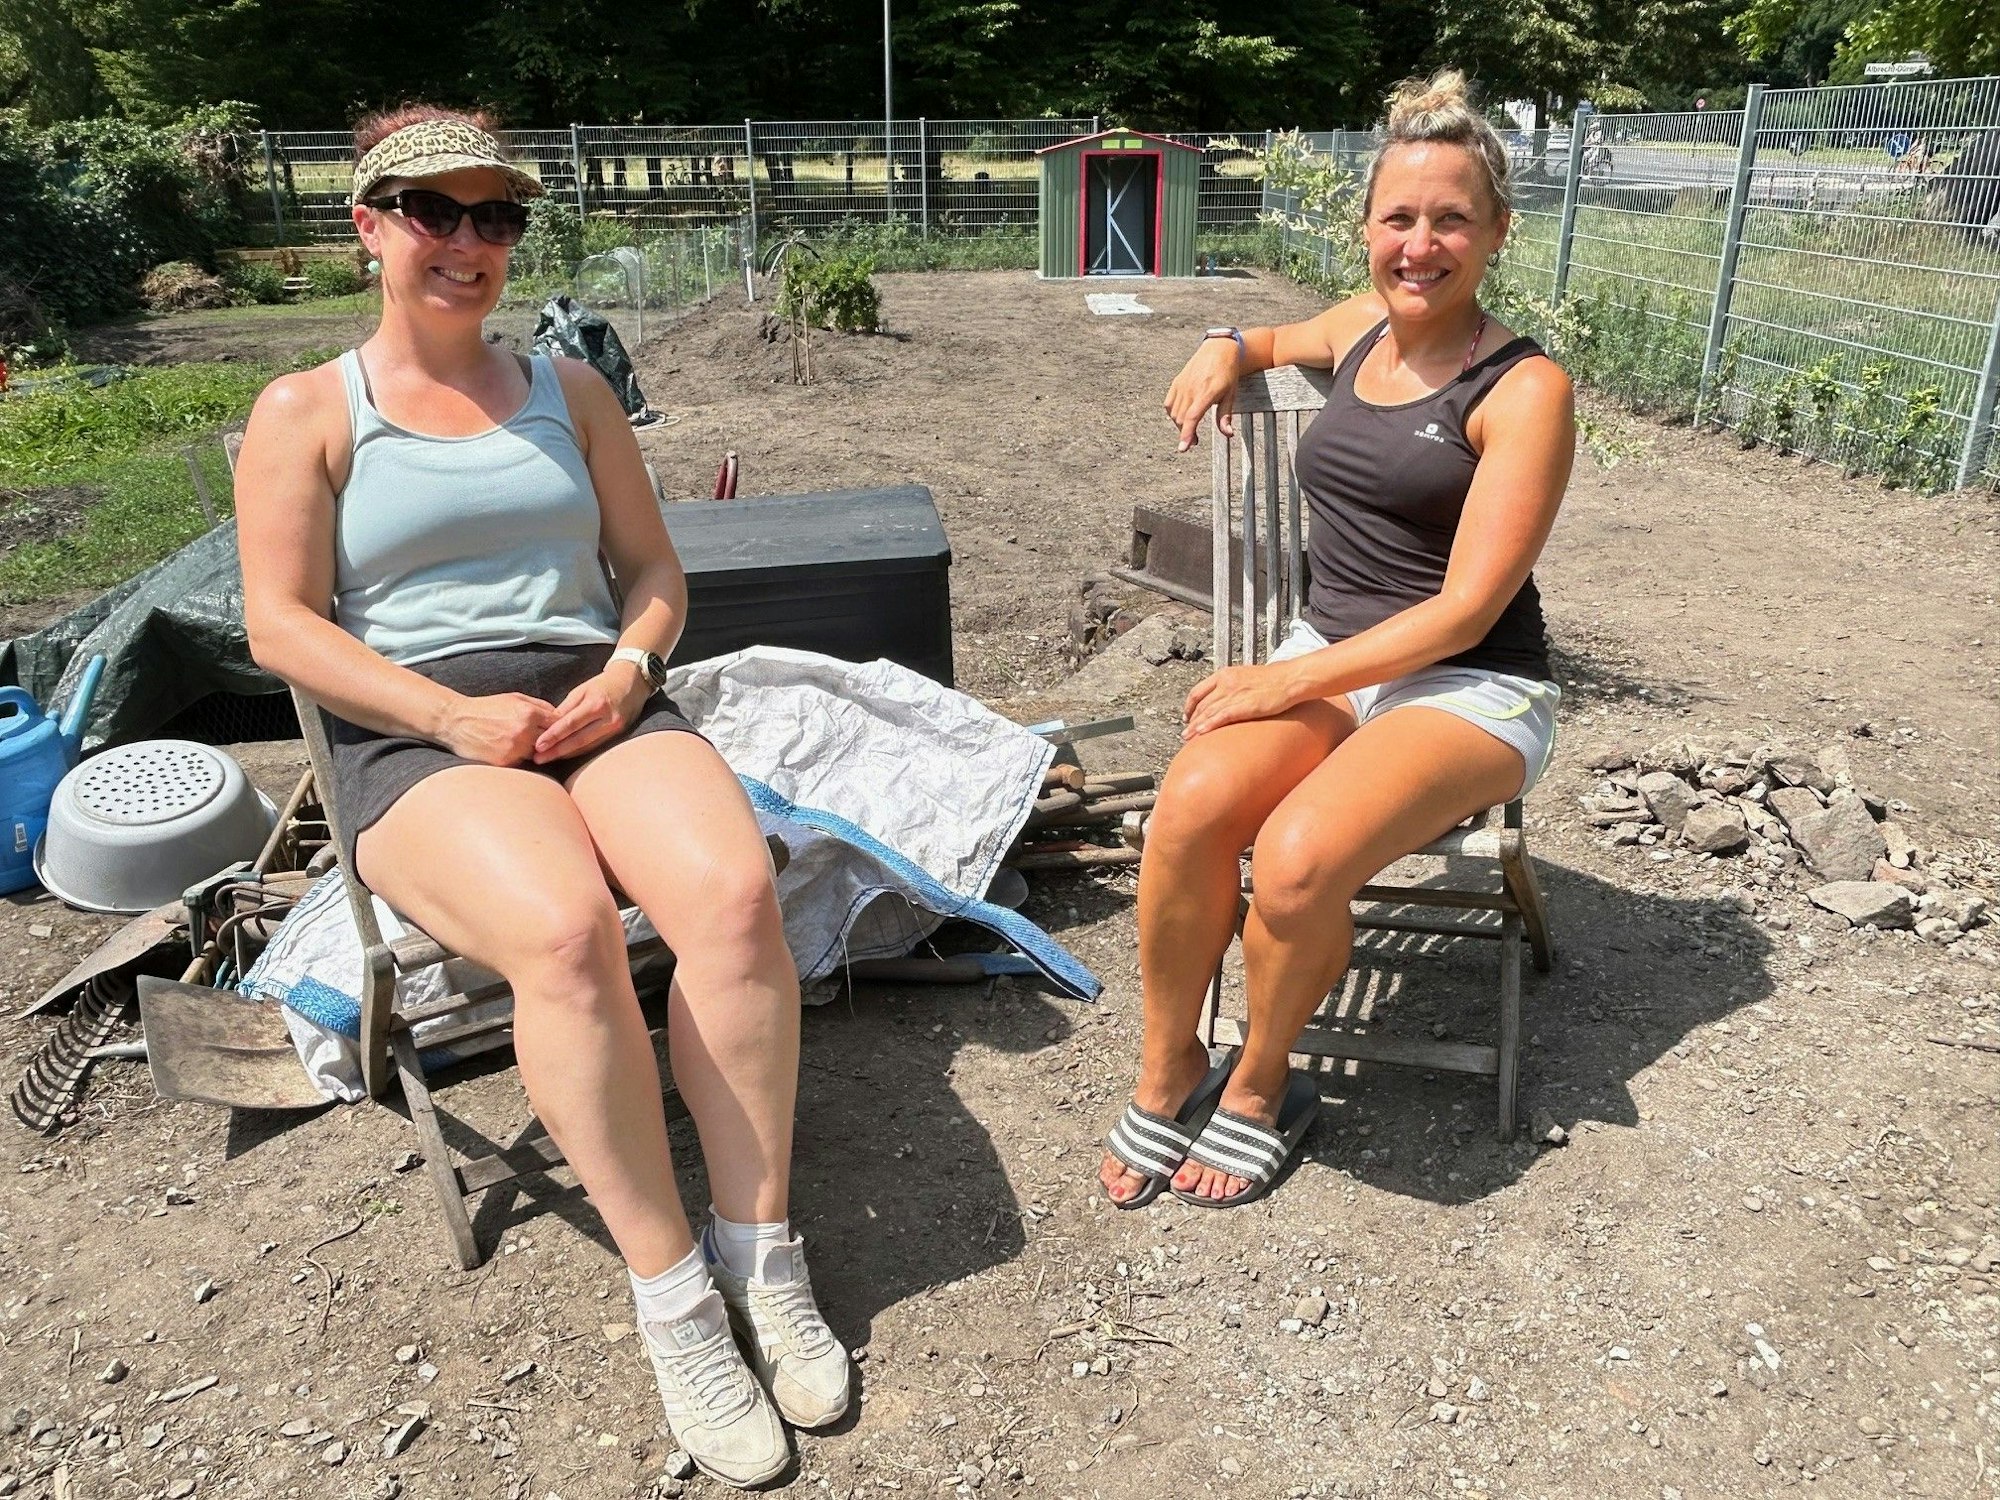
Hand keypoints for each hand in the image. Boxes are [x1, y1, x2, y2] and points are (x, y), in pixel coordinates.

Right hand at [439, 693, 557, 765]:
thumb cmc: (487, 708)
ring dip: (538, 751)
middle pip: (552, 741)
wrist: (457, 722)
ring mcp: (515, 748)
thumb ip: (539, 705)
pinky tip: (516, 752)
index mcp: (529, 713)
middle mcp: (524, 731)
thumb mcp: (514, 698)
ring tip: (533, 747)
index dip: (561, 726)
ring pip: (539, 754)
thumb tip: (559, 714)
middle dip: (553, 741)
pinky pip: (523, 762)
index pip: (559, 723)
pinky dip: (522, 758)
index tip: (562, 729)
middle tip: (554, 742)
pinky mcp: (506, 762)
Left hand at [532, 664, 650, 763]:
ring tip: (548, 759)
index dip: (553, 736)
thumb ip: (566, 708)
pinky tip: (566, 755)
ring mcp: (615, 728)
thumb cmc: (604, 684)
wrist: (633, 682)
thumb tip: (549, 725)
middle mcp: (608, 718)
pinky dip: (579, 750)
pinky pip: (595, 745)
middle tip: (539, 759)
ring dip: (566, 754)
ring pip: (587, 746)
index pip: (571, 723)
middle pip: (578, 739)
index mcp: (596, 703)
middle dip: (557, 750)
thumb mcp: (582, 689)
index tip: (538, 745)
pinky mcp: (619, 734)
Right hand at [1163, 337, 1241, 451]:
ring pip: (1174, 414)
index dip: (1187, 434)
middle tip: (1195, 442)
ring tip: (1190, 430)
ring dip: (1180, 425)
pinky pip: (1169, 404)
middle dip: (1186, 434)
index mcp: (1207, 391)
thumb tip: (1228, 434)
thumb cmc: (1227, 372)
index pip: (1192, 417)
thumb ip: (1225, 416)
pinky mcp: (1176, 382)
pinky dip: (1173, 414)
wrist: (1218, 348)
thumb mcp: (1231, 394)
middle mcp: (1192, 388)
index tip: (1183, 448)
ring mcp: (1182, 384)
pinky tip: (1182, 416)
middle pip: (1182, 419)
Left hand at [1182, 663, 1305, 738]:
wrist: (1289, 679)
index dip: (1189, 706)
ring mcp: (1234, 694)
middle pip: (1201, 704)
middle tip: (1186, 732)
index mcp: (1224, 674)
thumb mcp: (1245, 677)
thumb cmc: (1272, 680)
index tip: (1187, 716)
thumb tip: (1225, 699)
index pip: (1197, 691)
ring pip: (1207, 712)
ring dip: (1195, 726)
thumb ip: (1232, 685)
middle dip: (1191, 720)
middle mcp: (1225, 683)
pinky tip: (1200, 733)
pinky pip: (1221, 716)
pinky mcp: (1244, 706)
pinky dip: (1208, 725)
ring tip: (1187, 737)